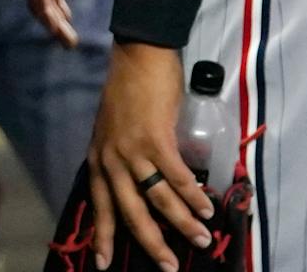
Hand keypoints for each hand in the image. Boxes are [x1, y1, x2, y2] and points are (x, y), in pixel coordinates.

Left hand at [88, 43, 214, 270]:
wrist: (138, 55)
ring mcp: (132, 149)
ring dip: (183, 222)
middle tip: (169, 266)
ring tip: (202, 239)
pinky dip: (193, 195)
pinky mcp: (154, 138)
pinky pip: (176, 177)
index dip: (104, 235)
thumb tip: (144, 184)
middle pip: (130, 212)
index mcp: (99, 157)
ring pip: (158, 199)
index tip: (105, 265)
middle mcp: (111, 158)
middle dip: (151, 242)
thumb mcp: (113, 128)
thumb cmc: (129, 90)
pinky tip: (207, 206)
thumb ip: (123, 156)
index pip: (100, 205)